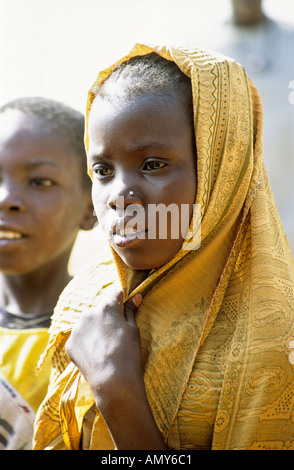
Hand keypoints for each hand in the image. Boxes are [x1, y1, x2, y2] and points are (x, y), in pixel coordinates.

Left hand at [65, 283, 142, 398]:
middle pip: (100, 310)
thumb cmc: (128, 354)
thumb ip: (131, 310)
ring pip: (88, 324)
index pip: (116, 292)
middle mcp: (88, 314)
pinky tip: (96, 355)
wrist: (112, 382)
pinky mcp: (70, 344)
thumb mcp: (134, 330)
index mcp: (106, 307)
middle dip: (108, 317)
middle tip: (117, 334)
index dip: (123, 297)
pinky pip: (80, 338)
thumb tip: (136, 296)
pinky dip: (87, 344)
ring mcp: (77, 329)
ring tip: (105, 348)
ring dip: (95, 330)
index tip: (127, 303)